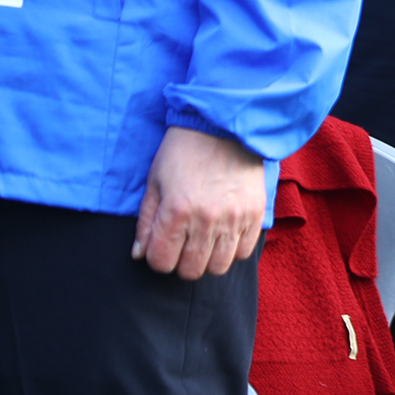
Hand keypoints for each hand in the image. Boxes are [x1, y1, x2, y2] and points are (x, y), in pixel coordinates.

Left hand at [131, 127, 265, 281]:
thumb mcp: (155, 181)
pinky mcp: (255, 213)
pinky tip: (225, 233)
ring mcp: (234, 218)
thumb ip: (146, 222)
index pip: (161, 263)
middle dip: (181, 261)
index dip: (157, 257)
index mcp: (176, 212)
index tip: (162, 244)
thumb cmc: (183, 150)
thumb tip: (139, 254)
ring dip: (208, 258)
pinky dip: (233, 249)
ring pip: (218, 267)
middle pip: (190, 270)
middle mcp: (205, 220)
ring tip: (205, 241)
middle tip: (183, 242)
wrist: (223, 124)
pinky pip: (245, 251)